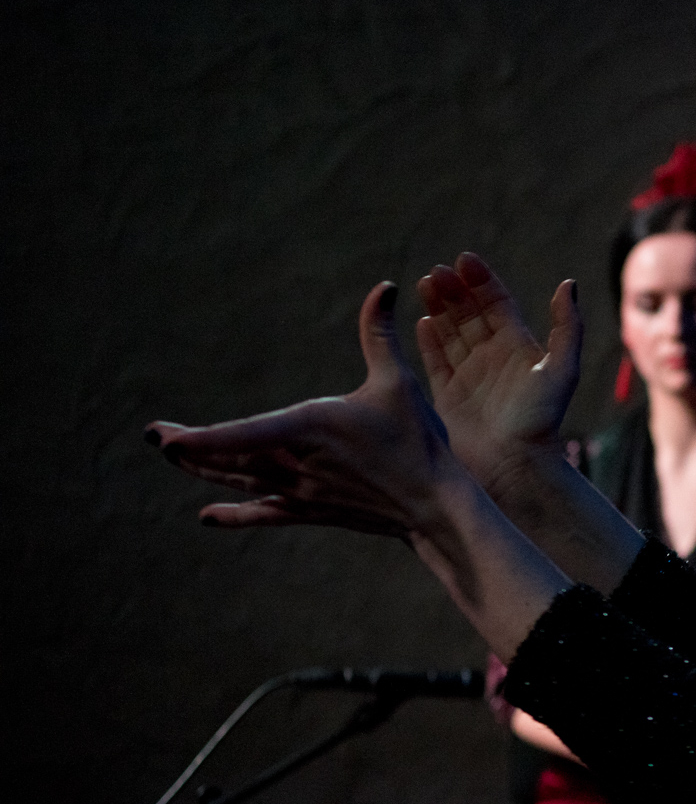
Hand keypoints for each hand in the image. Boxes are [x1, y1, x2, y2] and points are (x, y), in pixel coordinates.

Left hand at [148, 282, 463, 535]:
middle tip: (152, 437)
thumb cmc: (418, 440)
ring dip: (204, 469)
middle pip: (231, 458)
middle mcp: (299, 464)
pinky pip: (266, 513)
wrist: (434, 505)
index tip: (166, 440)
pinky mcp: (314, 510)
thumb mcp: (399, 381)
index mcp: (312, 429)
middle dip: (188, 448)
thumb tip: (384, 286)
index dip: (202, 438)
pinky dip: (236, 514)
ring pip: (242, 481)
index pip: (246, 435)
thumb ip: (380, 334)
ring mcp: (304, 492)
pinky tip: (207, 516)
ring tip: (172, 458)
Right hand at [416, 254, 581, 498]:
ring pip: (450, 332)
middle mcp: (492, 357)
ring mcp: (469, 376)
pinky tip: (421, 322)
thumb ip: (567, 326)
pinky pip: (435, 362)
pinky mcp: (448, 396)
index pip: (496, 302)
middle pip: (469, 313)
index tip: (464, 259)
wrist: (514, 467)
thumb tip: (569, 284)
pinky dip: (428, 342)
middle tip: (437, 273)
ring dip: (438, 308)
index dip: (481, 279)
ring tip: (424, 285)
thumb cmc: (541, 420)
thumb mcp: (561, 369)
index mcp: (518, 346)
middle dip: (454, 289)